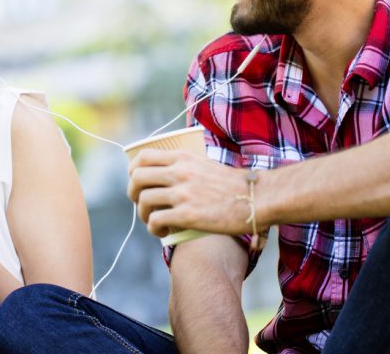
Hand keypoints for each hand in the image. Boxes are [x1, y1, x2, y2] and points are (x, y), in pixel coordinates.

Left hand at [128, 149, 265, 237]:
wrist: (257, 198)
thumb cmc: (234, 185)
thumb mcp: (206, 164)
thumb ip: (186, 167)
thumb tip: (170, 175)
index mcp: (183, 158)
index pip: (143, 157)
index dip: (133, 170)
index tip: (136, 181)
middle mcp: (180, 173)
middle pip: (137, 179)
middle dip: (132, 193)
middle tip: (141, 204)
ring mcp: (183, 193)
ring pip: (143, 200)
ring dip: (143, 214)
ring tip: (153, 221)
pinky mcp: (188, 215)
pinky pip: (155, 220)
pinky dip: (153, 228)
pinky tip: (162, 231)